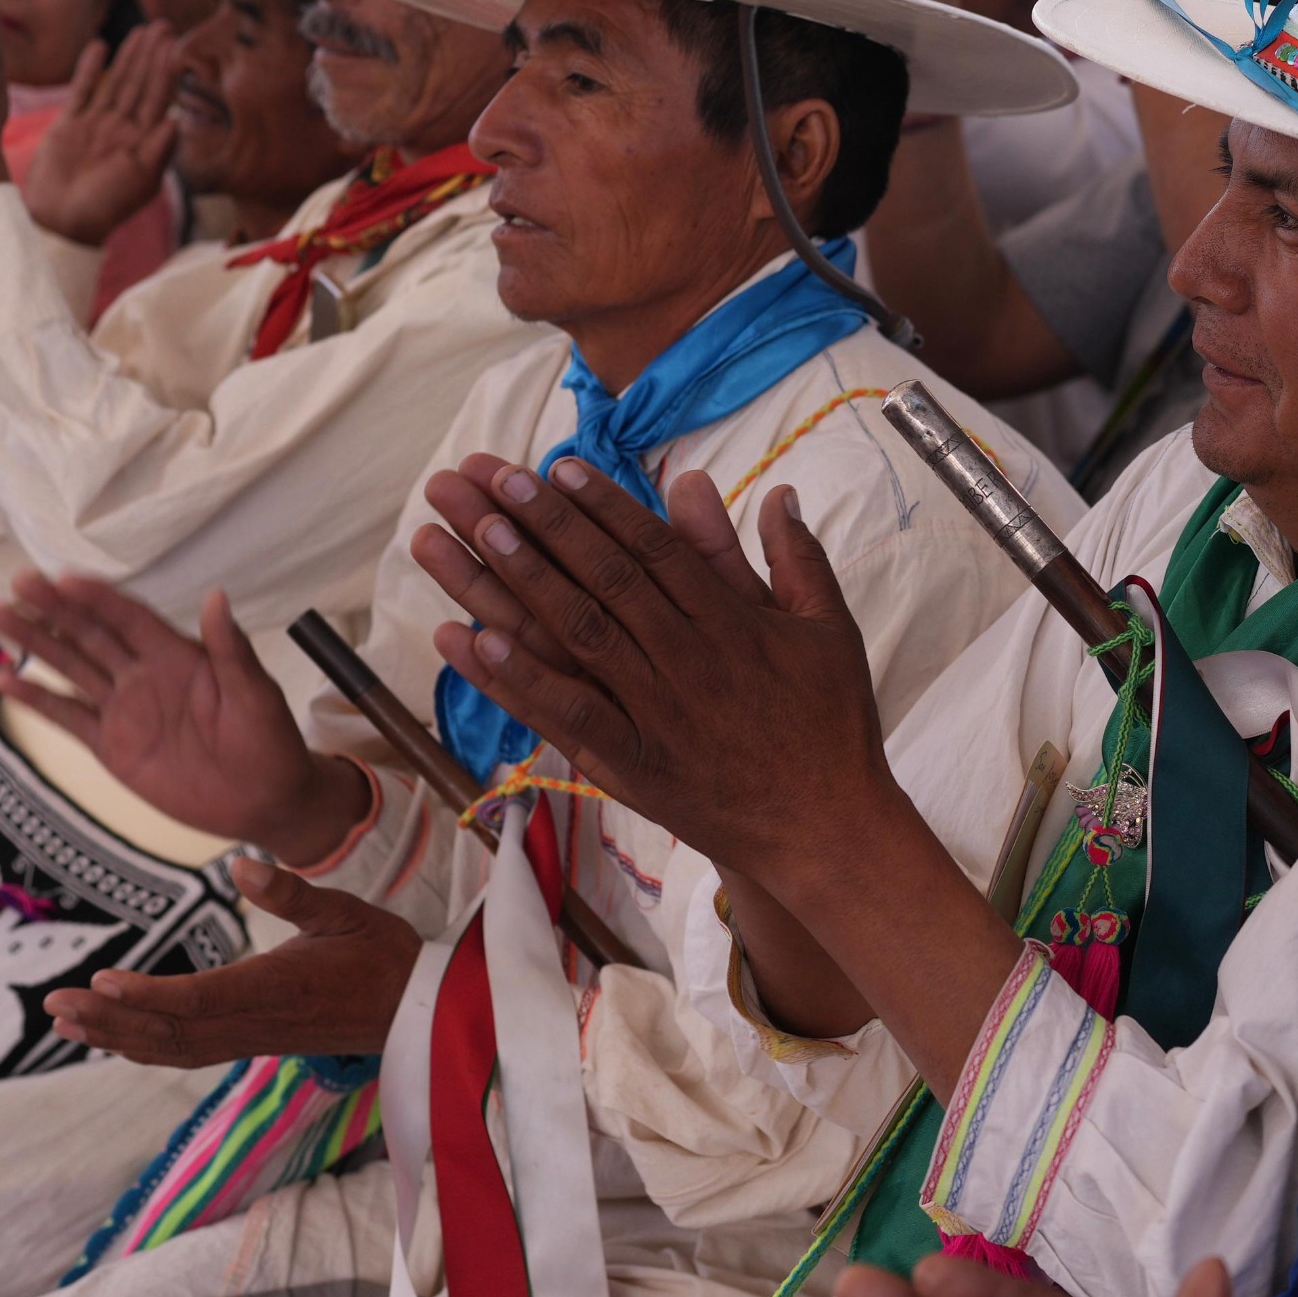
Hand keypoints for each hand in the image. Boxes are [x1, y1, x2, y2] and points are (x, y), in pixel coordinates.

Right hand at [0, 573, 368, 865]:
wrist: (265, 800)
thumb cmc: (270, 741)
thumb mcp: (256, 694)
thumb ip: (232, 649)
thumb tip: (217, 596)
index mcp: (178, 656)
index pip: (129, 617)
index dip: (97, 598)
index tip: (62, 578)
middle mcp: (144, 675)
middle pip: (91, 634)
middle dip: (54, 609)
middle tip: (18, 582)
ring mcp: (125, 710)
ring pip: (71, 668)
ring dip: (36, 643)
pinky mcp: (112, 747)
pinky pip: (68, 718)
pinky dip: (38, 700)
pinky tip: (5, 681)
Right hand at [22, 24, 179, 243]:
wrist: (61, 220)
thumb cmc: (105, 207)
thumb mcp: (140, 180)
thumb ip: (159, 150)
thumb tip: (177, 120)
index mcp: (143, 142)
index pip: (159, 98)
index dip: (167, 71)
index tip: (177, 45)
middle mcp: (122, 129)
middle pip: (140, 83)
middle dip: (152, 55)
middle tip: (164, 25)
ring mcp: (96, 124)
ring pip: (115, 82)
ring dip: (128, 56)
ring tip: (141, 30)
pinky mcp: (69, 124)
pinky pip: (82, 89)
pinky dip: (91, 68)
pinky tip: (100, 46)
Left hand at [47, 856, 422, 1063]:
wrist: (415, 1011)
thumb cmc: (382, 954)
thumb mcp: (344, 911)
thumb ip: (292, 891)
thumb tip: (241, 864)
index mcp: (276, 988)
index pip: (199, 1000)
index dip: (146, 994)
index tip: (102, 980)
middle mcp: (256, 1021)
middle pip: (170, 1031)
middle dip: (110, 1019)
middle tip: (55, 1006)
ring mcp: (251, 1038)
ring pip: (172, 1048)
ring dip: (117, 1036)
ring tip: (66, 1022)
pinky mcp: (252, 1042)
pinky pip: (188, 1051)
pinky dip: (144, 1047)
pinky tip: (114, 1036)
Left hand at [406, 454, 896, 884]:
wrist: (825, 828)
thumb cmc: (829, 724)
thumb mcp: (827, 628)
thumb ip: (796, 557)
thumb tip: (777, 491)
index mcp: (731, 622)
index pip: (655, 548)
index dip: (602, 505)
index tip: (555, 468)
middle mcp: (687, 658)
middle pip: (604, 578)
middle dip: (544, 524)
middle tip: (490, 479)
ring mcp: (655, 713)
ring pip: (576, 633)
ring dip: (518, 581)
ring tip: (468, 534)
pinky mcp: (631, 765)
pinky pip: (565, 715)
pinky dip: (516, 678)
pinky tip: (470, 641)